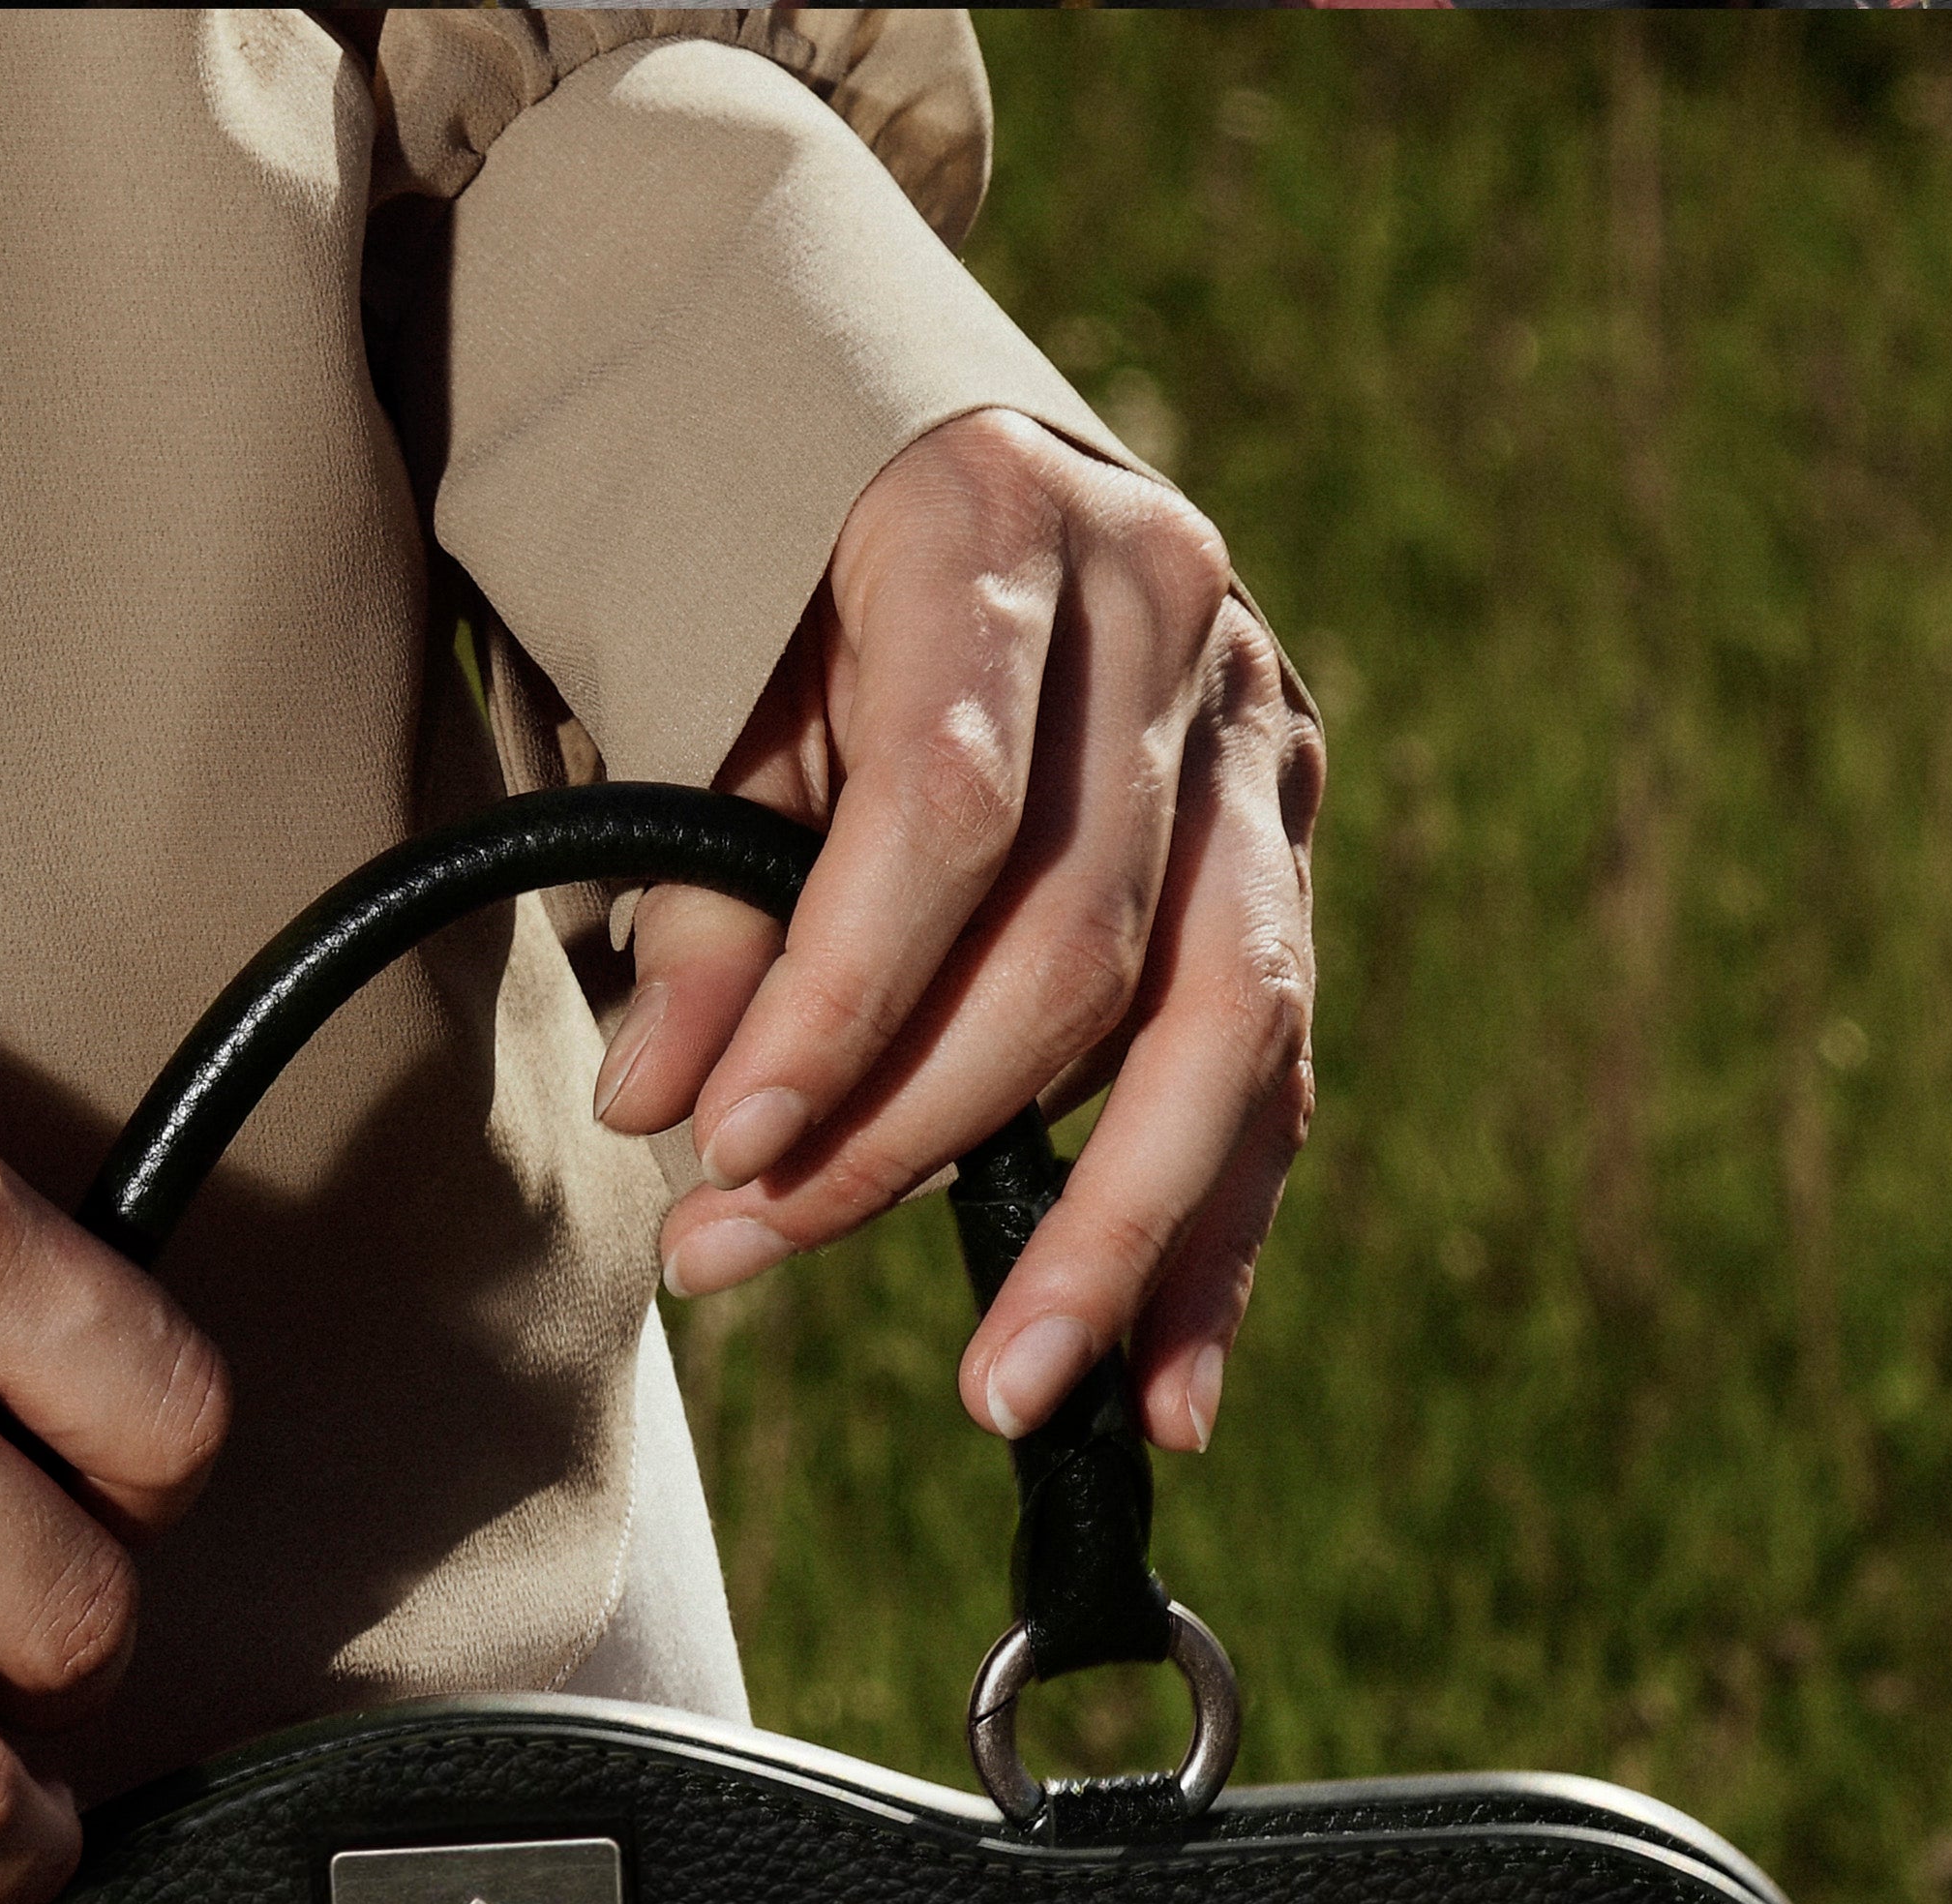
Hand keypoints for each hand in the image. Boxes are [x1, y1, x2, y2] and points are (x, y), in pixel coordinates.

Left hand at [595, 407, 1323, 1456]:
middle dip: (908, 1133)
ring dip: (1111, 1233)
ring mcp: (1256, 735)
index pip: (950, 810)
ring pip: (1223, 1020)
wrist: (910, 461)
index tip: (724, 1147)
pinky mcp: (1286, 852)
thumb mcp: (705, 692)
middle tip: (746, 1250)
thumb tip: (666, 1108)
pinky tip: (1165, 1393)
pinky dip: (1212, 1244)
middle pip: (1078, 940)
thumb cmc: (779, 588)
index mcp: (1005, 523)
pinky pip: (1275, 1072)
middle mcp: (1171, 617)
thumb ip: (697, 893)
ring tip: (1012, 1392)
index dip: (840, 999)